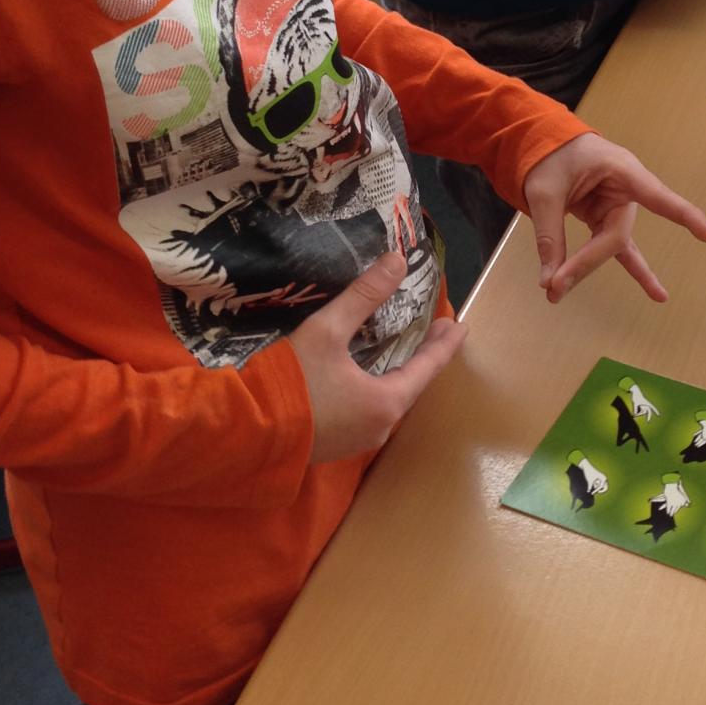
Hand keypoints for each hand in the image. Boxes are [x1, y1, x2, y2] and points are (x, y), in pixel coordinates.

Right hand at [289, 252, 464, 462]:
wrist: (245, 432)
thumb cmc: (292, 380)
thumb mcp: (328, 330)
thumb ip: (364, 296)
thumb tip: (397, 260)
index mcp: (386, 401)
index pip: (428, 367)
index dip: (445, 344)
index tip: (460, 325)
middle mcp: (380, 427)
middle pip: (411, 386)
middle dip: (424, 357)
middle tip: (435, 332)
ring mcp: (358, 440)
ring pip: (389, 401)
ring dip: (401, 374)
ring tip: (405, 351)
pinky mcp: (336, 444)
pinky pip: (369, 412)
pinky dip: (378, 388)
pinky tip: (369, 378)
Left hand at [522, 133, 705, 304]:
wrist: (545, 143)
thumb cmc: (550, 157)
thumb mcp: (543, 193)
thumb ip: (550, 237)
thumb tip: (550, 282)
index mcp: (620, 170)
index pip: (656, 196)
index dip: (682, 215)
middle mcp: (626, 189)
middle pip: (617, 236)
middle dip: (588, 262)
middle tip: (555, 287)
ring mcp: (618, 205)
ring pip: (615, 246)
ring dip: (597, 269)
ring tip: (641, 300)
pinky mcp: (606, 218)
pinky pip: (618, 248)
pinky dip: (631, 269)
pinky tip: (655, 290)